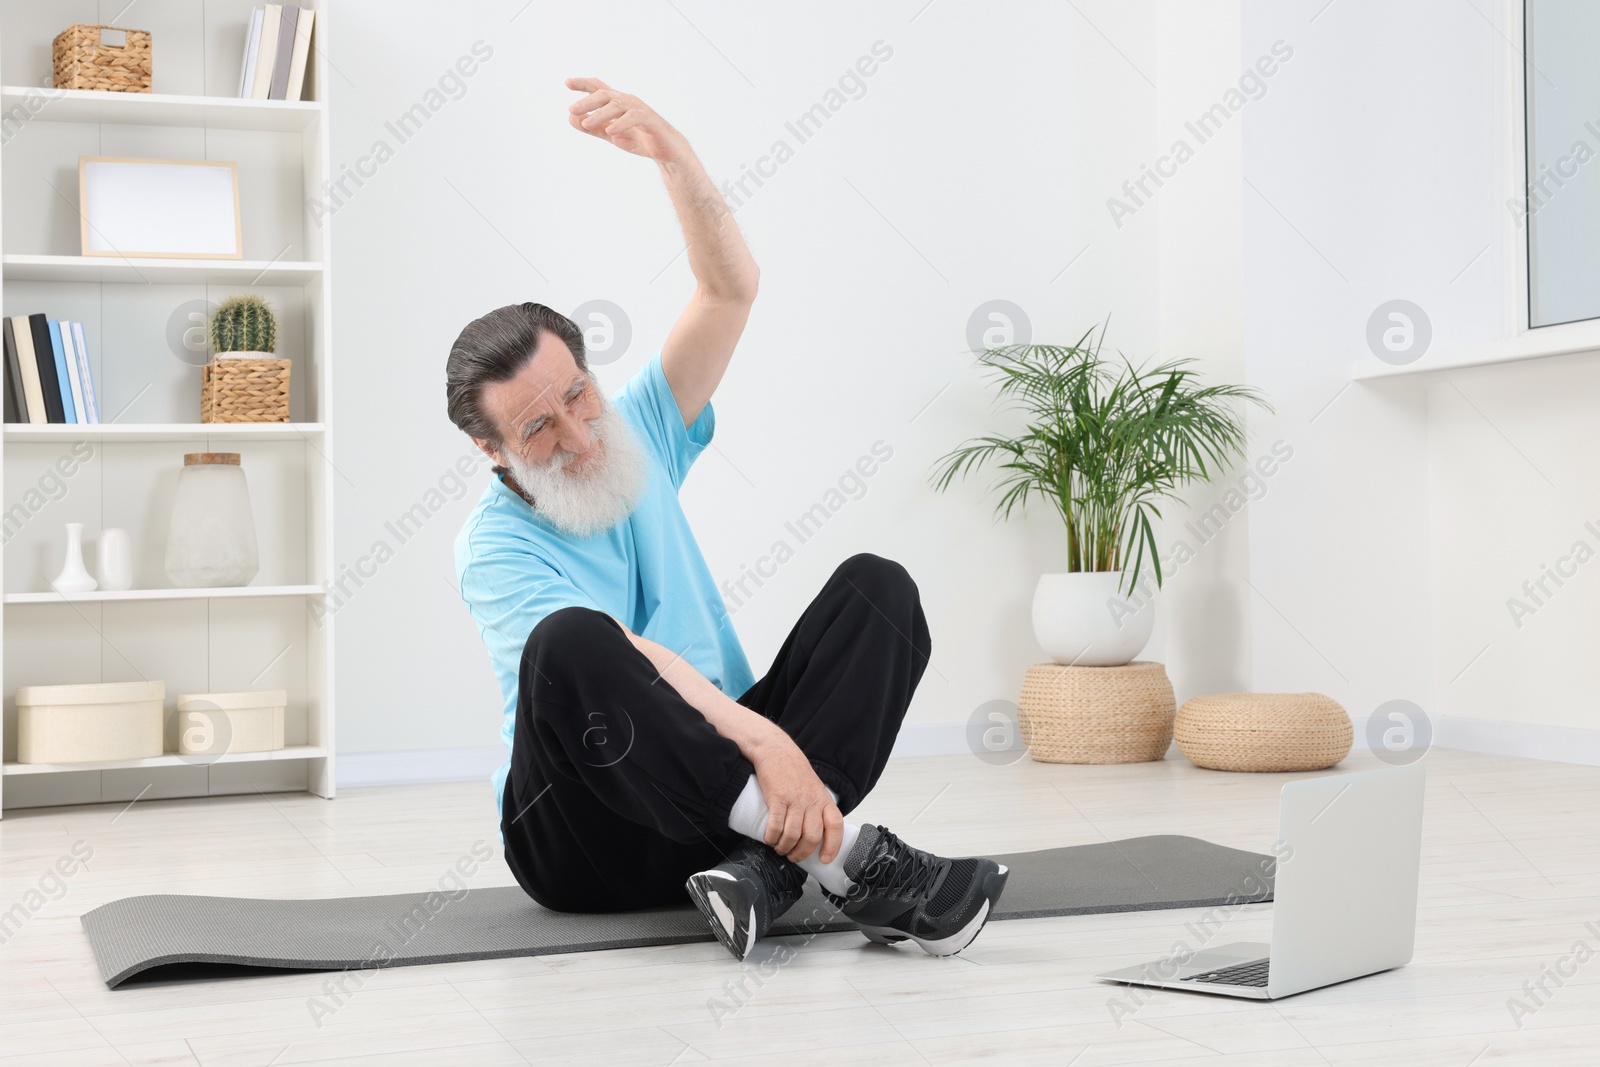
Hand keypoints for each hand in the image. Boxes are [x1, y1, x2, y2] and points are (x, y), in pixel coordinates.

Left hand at [565, 77, 688, 162]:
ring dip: (600, 114)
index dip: (584, 84)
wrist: (667, 152)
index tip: (567, 82)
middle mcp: (628, 101)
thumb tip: (570, 118)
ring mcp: (639, 109)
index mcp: (618, 103)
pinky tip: (610, 132)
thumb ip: (592, 127)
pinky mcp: (650, 120)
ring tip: (586, 124)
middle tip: (571, 109)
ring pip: (617, 105)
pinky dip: (621, 123)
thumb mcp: (611, 134)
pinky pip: (634, 118)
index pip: (599, 88)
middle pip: (605, 94)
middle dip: (587, 101)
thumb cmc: (640, 139)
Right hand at [745, 726, 845, 864]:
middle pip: (812, 836)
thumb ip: (817, 807)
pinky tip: (770, 838)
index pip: (835, 826)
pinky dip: (772, 837)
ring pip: (793, 835)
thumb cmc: (793, 770)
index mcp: (824, 799)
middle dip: (802, 853)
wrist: (775, 750)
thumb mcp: (813, 787)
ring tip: (780, 848)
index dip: (832, 846)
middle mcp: (811, 801)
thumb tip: (815, 833)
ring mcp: (795, 800)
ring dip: (785, 847)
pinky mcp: (777, 798)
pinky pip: (776, 826)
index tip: (825, 859)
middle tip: (793, 856)